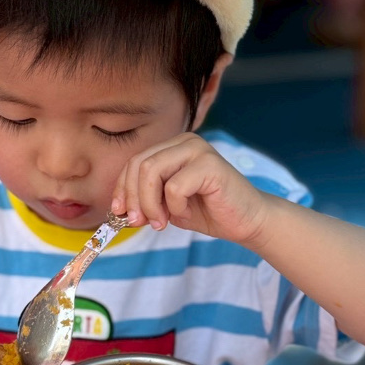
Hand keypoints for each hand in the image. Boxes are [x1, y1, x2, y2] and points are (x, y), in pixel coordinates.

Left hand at [111, 132, 268, 244]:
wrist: (246, 221)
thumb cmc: (208, 211)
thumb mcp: (168, 205)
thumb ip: (145, 200)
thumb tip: (117, 208)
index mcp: (173, 147)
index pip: (135, 162)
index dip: (122, 188)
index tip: (119, 212)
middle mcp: (185, 141)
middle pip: (140, 165)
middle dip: (134, 198)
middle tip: (139, 223)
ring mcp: (198, 149)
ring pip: (152, 171)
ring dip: (150, 203)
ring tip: (161, 222)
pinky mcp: (210, 164)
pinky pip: (174, 186)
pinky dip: (175, 206)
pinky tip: (187, 213)